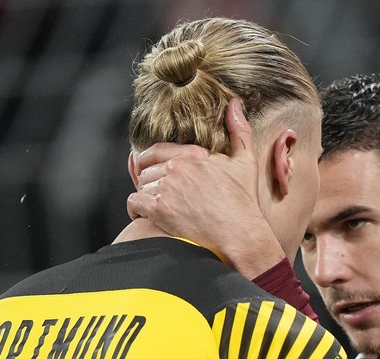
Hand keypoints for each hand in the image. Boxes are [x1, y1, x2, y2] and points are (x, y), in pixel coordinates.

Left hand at [126, 98, 284, 277]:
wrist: (240, 233)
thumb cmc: (243, 202)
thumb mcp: (245, 162)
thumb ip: (239, 131)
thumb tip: (234, 105)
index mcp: (192, 155)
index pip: (155, 150)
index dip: (148, 161)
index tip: (148, 169)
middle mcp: (176, 168)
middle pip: (146, 170)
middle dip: (149, 182)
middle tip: (156, 194)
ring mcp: (166, 187)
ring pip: (140, 186)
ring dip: (145, 197)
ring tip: (156, 208)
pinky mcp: (159, 208)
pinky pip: (134, 204)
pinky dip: (137, 211)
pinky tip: (146, 216)